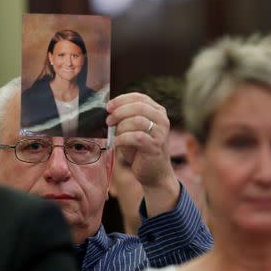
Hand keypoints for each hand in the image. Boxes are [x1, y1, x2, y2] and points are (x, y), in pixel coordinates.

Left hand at [106, 93, 179, 215]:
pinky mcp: (155, 146)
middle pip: (139, 106)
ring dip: (121, 126)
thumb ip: (126, 118)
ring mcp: (160, 133)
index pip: (139, 97)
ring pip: (137, 121)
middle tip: (108, 121)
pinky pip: (136, 137)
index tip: (108, 107)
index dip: (121, 100)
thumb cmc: (140, 150)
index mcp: (157, 111)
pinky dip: (123, 138)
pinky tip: (117, 143)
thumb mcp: (133, 129)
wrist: (154, 173)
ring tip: (114, 134)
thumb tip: (109, 109)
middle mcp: (162, 120)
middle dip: (119, 112)